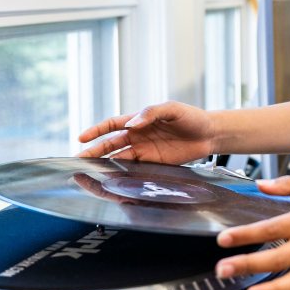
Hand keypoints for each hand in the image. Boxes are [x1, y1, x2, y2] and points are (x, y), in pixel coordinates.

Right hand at [76, 101, 215, 164]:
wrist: (210, 134)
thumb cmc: (191, 117)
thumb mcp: (172, 109)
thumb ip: (151, 114)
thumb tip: (133, 123)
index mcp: (139, 120)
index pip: (112, 125)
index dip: (97, 131)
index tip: (82, 138)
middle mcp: (138, 135)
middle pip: (111, 144)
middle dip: (95, 152)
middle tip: (79, 160)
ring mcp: (145, 150)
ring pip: (119, 158)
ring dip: (105, 165)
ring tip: (91, 173)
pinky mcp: (154, 163)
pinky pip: (134, 169)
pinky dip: (123, 174)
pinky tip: (114, 180)